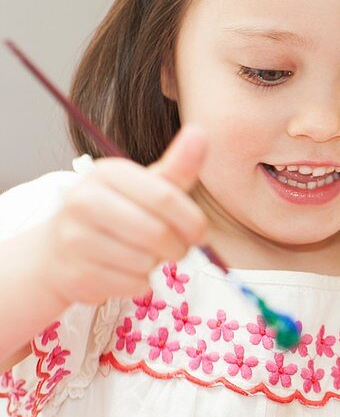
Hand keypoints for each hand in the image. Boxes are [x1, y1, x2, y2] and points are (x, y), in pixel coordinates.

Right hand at [36, 125, 207, 305]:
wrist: (60, 252)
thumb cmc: (117, 214)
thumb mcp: (148, 186)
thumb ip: (178, 166)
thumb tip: (201, 132)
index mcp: (108, 174)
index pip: (166, 198)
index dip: (193, 221)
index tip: (200, 233)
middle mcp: (84, 201)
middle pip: (158, 233)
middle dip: (179, 247)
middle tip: (177, 248)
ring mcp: (75, 238)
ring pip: (146, 262)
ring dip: (157, 265)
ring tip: (144, 254)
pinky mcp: (77, 274)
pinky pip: (132, 284)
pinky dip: (140, 282)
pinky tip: (126, 270)